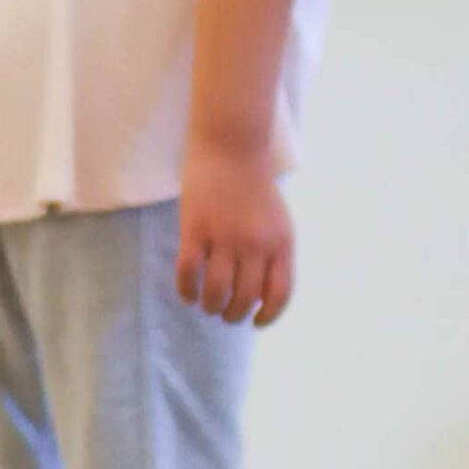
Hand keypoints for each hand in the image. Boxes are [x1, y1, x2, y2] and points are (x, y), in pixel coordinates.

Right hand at [177, 140, 293, 326]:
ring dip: (211, 306)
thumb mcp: (277, 221)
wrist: (232, 147)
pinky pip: (189, 272)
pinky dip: (186, 290)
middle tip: (224, 313)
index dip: (267, 316)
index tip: (255, 322)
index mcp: (281, 242)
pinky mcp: (196, 229)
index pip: (279, 293)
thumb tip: (260, 294)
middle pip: (245, 297)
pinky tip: (187, 294)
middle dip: (233, 314)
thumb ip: (273, 254)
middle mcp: (256, 244)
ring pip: (216, 290)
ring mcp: (225, 236)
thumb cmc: (254, 185)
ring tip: (206, 305)